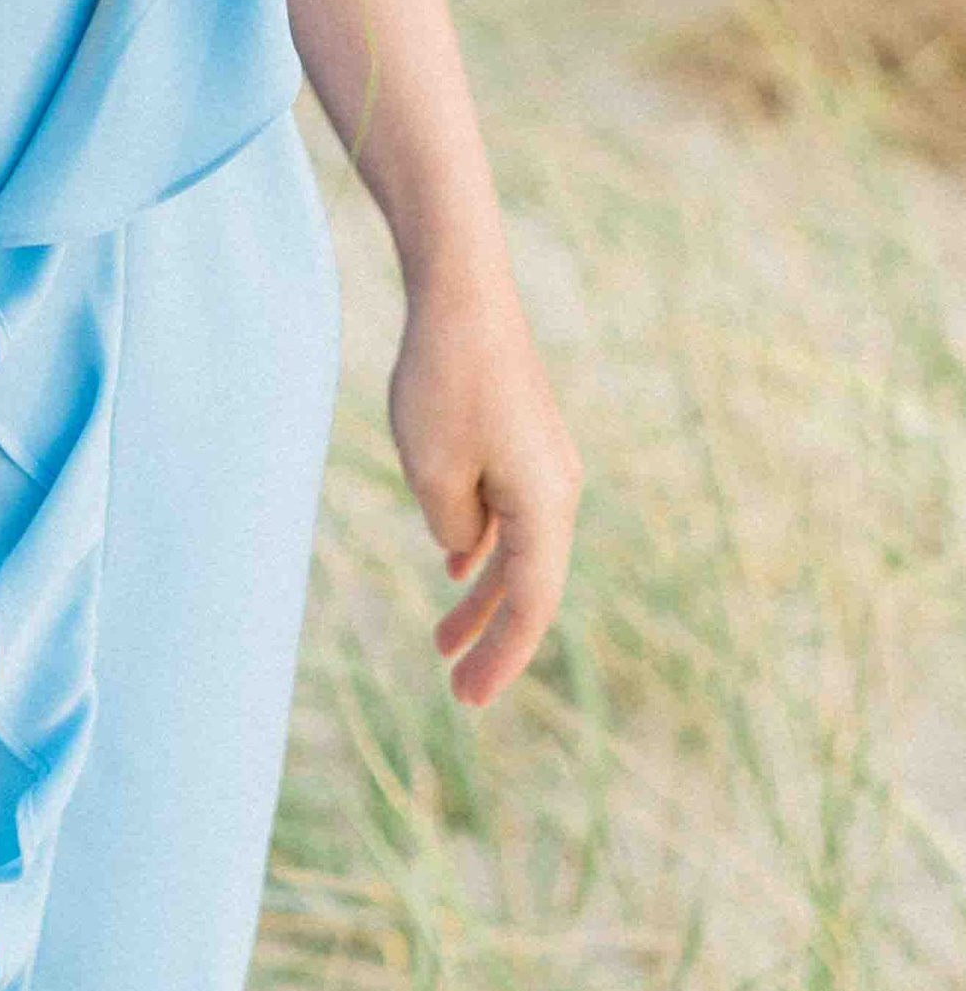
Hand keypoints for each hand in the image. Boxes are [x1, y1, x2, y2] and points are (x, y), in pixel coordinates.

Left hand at [386, 255, 581, 709]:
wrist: (463, 291)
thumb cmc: (445, 381)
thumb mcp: (432, 472)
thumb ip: (452, 527)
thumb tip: (465, 546)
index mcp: (547, 505)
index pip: (531, 603)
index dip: (502, 656)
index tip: (468, 699)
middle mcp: (558, 488)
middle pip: (529, 583)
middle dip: (492, 638)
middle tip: (456, 688)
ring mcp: (543, 461)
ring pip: (517, 548)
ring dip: (481, 594)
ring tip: (443, 640)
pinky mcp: (523, 438)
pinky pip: (508, 512)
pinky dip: (482, 547)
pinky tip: (455, 566)